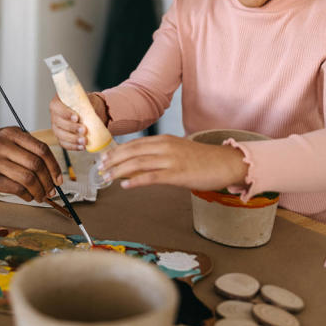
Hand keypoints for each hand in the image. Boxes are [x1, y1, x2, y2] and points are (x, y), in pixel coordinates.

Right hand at [0, 127, 63, 202]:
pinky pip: (17, 189)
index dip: (54, 166)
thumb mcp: (7, 144)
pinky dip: (27, 195)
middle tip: (51, 191)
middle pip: (37, 164)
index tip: (58, 179)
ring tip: (41, 196)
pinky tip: (28, 196)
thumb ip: (28, 152)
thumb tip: (53, 174)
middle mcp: (2, 144)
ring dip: (39, 191)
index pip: (42, 149)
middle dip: (48, 181)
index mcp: (11, 133)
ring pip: (28, 178)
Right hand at [49, 92, 107, 150]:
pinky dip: (73, 146)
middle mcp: (54, 115)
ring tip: (84, 141)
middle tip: (84, 130)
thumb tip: (91, 113)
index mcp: (58, 103)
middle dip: (72, 128)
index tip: (76, 118)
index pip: (57, 108)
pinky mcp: (60, 137)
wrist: (88, 112)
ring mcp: (56, 127)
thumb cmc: (85, 105)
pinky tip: (82, 146)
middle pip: (58, 123)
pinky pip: (64, 144)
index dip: (66, 113)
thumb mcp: (86, 101)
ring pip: (60, 135)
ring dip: (73, 139)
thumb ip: (86, 105)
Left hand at [100, 135, 248, 190]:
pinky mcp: (177, 174)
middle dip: (113, 160)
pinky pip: (152, 177)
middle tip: (100, 169)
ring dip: (119, 171)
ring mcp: (171, 160)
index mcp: (164, 140)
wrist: (225, 163)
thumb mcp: (177, 150)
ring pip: (138, 163)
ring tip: (107, 178)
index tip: (105, 158)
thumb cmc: (202, 159)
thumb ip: (158, 155)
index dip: (117, 151)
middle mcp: (165, 147)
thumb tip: (137, 165)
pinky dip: (136, 180)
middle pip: (132, 152)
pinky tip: (125, 185)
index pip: (134, 144)